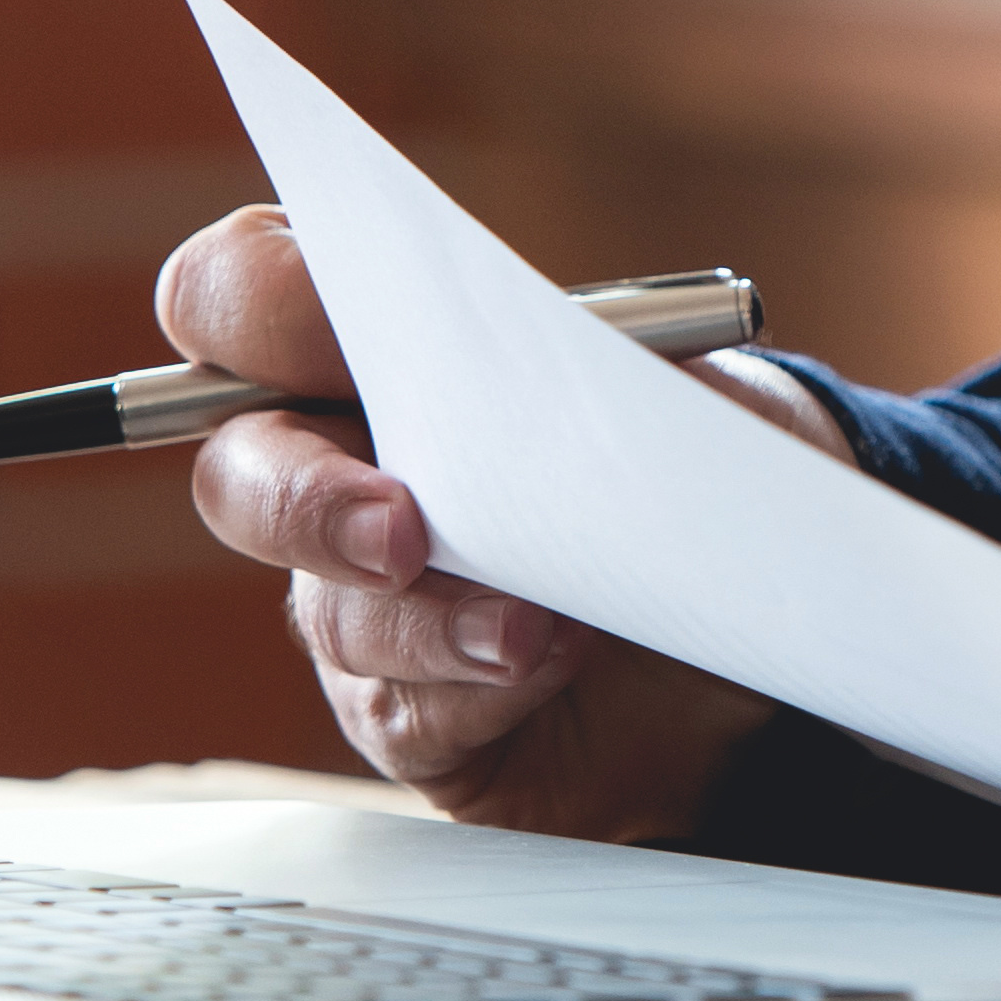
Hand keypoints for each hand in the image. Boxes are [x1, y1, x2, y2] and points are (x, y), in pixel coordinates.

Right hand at [152, 203, 849, 832]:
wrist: (764, 614)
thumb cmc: (696, 462)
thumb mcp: (676, 380)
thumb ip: (601, 353)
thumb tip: (549, 370)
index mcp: (377, 345)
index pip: (240, 291)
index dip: (254, 304)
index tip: (336, 338)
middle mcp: (342, 466)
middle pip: (236, 474)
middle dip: (302, 501)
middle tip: (401, 529)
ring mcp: (364, 596)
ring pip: (329, 611)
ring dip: (429, 619)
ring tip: (534, 623)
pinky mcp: (410, 708)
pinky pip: (400, 709)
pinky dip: (477, 686)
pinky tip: (551, 661)